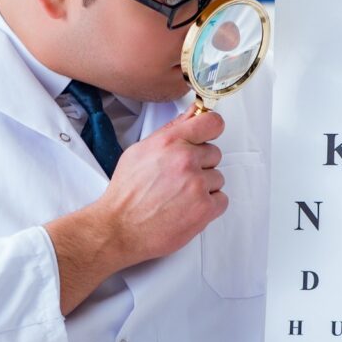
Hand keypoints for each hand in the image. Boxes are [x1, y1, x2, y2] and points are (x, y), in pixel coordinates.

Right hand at [46, 104, 225, 313]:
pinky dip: (209, 206)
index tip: (208, 135)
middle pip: (214, 154)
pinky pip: (221, 200)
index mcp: (170, 142)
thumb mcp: (141, 151)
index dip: (211, 128)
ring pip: (217, 178)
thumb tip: (193, 113)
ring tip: (179, 196)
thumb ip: (171, 130)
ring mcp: (197, 185)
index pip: (211, 122)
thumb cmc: (127, 192)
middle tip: (178, 178)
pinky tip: (188, 208)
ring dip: (204, 187)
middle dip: (200, 165)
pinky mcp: (205, 208)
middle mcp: (186, 160)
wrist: (120, 228)